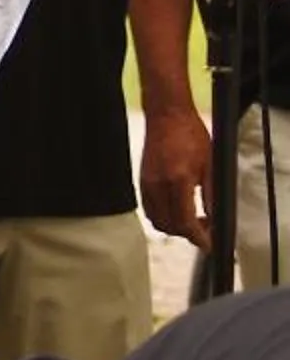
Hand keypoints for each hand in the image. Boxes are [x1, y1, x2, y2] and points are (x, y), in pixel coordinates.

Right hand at [141, 107, 212, 246]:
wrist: (166, 115)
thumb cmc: (190, 135)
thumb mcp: (211, 165)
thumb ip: (212, 195)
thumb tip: (216, 219)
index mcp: (178, 181)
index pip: (185, 222)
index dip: (199, 238)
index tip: (209, 244)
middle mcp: (158, 185)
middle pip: (168, 226)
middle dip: (187, 234)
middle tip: (205, 229)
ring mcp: (147, 183)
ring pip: (156, 220)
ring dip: (174, 227)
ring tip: (192, 220)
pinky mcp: (142, 180)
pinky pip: (149, 209)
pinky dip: (162, 216)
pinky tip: (177, 208)